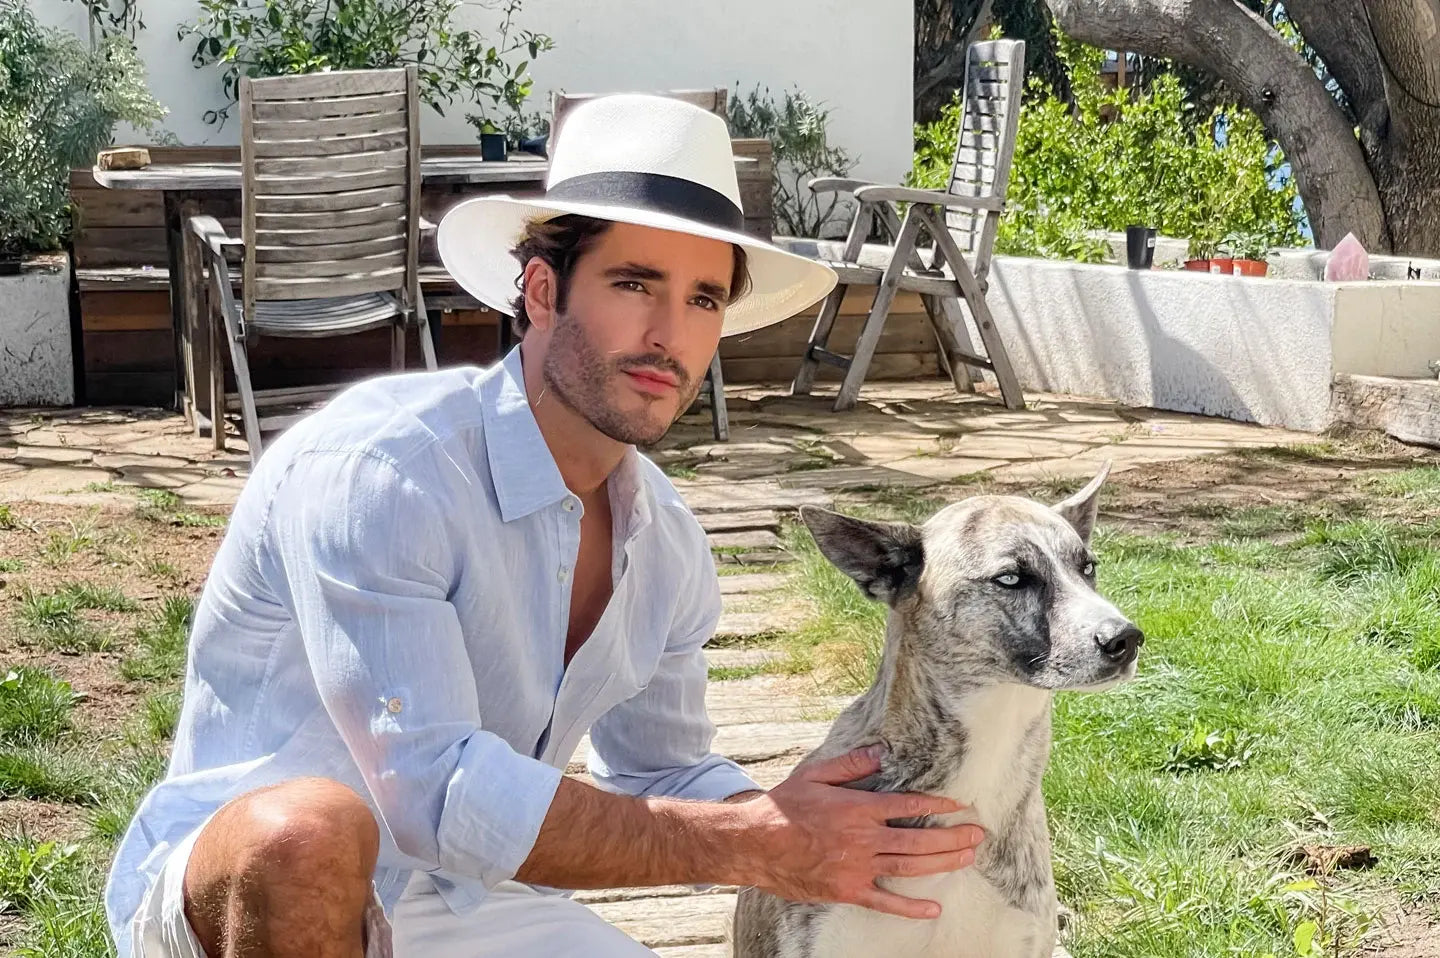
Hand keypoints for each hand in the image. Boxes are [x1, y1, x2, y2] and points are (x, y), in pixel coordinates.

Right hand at [730, 745, 983, 918]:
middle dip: (952, 836)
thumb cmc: (784, 806)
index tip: (958, 804)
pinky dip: (910, 907)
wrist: (755, 843)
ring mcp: (856, 867)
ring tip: (968, 858)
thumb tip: (881, 752)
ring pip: (909, 867)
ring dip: (943, 862)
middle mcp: (862, 838)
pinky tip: (933, 907)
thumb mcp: (815, 774)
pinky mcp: (847, 890)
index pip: (907, 804)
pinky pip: (884, 902)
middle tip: (977, 834)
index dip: (937, 803)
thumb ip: (850, 764)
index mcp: (857, 808)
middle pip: (918, 839)